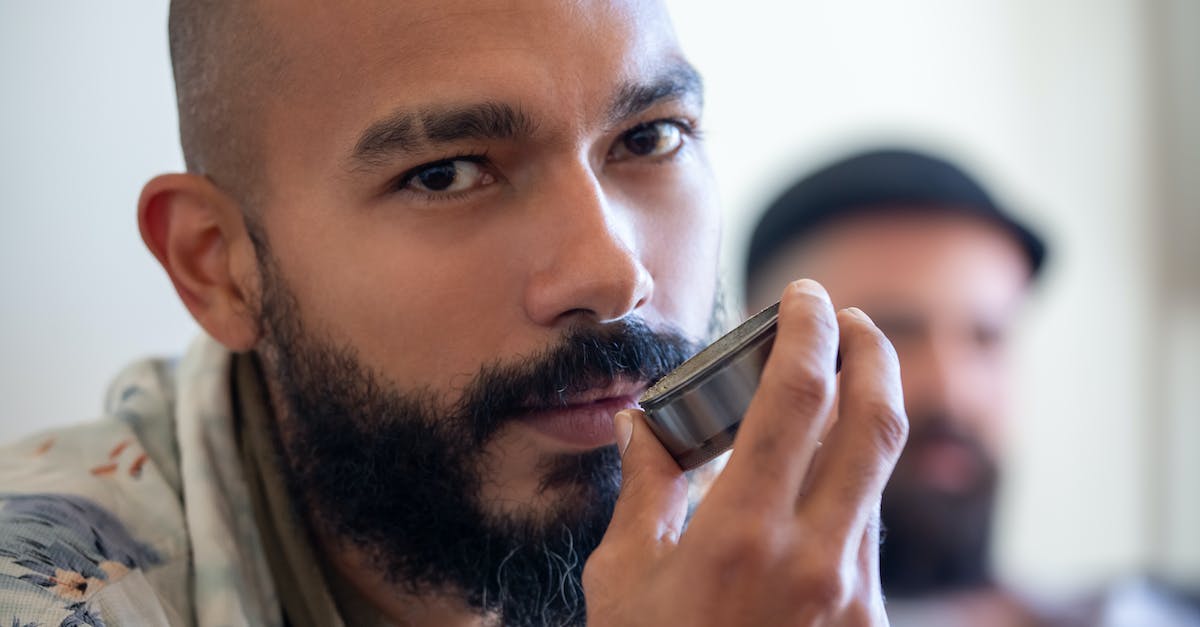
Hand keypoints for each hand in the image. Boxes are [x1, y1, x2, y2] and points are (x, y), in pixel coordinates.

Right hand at [584, 279, 906, 625]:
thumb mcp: (623, 576)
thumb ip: (644, 486)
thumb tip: (646, 423)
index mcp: (743, 534)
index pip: (800, 396)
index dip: (808, 329)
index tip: (805, 297)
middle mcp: (816, 557)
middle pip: (877, 421)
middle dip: (874, 352)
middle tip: (852, 322)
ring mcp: (852, 593)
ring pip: (876, 476)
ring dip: (861, 420)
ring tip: (824, 397)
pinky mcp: (866, 620)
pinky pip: (865, 531)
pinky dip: (847, 487)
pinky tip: (812, 486)